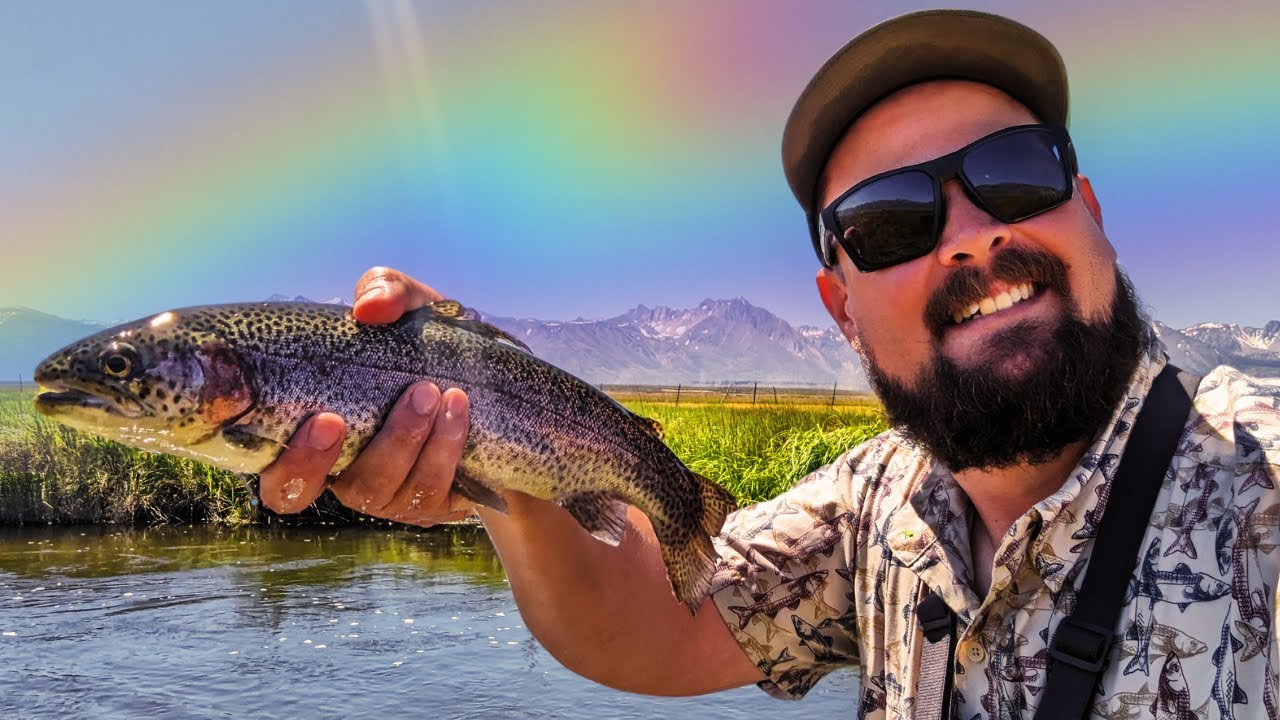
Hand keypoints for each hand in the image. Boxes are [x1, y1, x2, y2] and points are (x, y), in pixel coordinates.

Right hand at [257, 267, 476, 524]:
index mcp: (311, 432)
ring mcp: (384, 496)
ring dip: (402, 440)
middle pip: (297, 493)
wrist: (508, 389)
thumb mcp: (413, 308)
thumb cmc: (435, 348)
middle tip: (335, 418)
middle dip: (313, 460)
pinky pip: (429, 490)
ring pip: (377, 488)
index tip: (295, 413)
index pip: (265, 461)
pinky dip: (444, 448)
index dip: (269, 453)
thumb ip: (386, 290)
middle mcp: (338, 472)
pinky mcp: (431, 505)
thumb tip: (367, 309)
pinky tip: (459, 410)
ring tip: (430, 392)